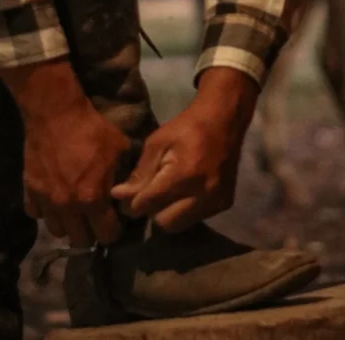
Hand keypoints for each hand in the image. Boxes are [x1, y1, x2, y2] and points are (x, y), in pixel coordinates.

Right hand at [0, 59, 130, 247]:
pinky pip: (36, 214)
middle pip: (80, 242)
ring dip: (67, 224)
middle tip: (95, 218)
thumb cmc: (92, 130)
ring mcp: (46, 201)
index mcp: (93, 199)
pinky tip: (53, 197)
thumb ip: (125, 175)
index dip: (114, 230)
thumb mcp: (119, 148)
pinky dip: (45, 210)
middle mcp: (68, 207)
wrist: (56, 114)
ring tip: (73, 210)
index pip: (106, 236)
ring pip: (57, 231)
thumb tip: (130, 192)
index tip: (115, 220)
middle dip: (91, 233)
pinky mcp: (29, 191)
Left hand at [111, 67, 258, 231]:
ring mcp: (216, 201)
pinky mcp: (225, 203)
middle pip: (164, 222)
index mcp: (183, 175)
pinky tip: (184, 192)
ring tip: (166, 193)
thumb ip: (141, 172)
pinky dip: (185, 211)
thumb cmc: (186, 127)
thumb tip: (119, 195)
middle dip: (151, 210)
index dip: (131, 202)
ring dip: (168, 214)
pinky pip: (196, 218)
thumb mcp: (158, 142)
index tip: (125, 195)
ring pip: (180, 225)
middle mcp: (202, 193)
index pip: (148, 204)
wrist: (224, 119)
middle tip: (149, 193)